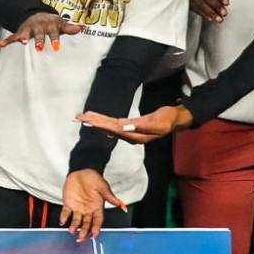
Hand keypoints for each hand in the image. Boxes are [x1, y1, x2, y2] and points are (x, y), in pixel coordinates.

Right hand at [0, 12, 83, 50]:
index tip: (56, 47)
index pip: (53, 33)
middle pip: (39, 34)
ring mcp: (28, 29)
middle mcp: (38, 27)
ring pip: (25, 33)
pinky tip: (0, 46)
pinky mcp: (20, 32)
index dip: (55, 40)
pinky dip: (6, 41)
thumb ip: (71, 28)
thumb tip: (83, 27)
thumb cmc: (51, 22)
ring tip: (21, 42)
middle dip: (38, 40)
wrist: (37, 14)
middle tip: (39, 48)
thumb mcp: (61, 24)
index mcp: (50, 25)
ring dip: (22, 37)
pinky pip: (12, 37)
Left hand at [60, 169, 127, 243]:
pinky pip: (66, 212)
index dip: (96, 227)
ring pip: (76, 220)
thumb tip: (119, 203)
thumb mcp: (103, 186)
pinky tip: (62, 221)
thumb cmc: (94, 179)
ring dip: (74, 226)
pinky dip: (64, 216)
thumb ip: (109, 196)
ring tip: (72, 231)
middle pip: (87, 223)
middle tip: (82, 238)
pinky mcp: (69, 203)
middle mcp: (87, 210)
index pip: (97, 220)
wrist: (83, 171)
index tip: (95, 234)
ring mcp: (78, 207)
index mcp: (97, 207)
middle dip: (85, 231)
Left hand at [76, 104, 193, 144]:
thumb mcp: (157, 122)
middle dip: (94, 123)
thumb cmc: (167, 119)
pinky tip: (96, 123)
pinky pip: (114, 125)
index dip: (100, 124)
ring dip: (97, 122)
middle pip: (109, 129)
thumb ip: (141, 126)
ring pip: (110, 127)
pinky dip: (104, 122)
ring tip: (84, 118)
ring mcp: (130, 133)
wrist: (174, 120)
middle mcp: (130, 136)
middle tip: (80, 117)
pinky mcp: (131, 128)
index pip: (114, 129)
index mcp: (135, 135)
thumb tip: (124, 127)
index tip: (88, 120)